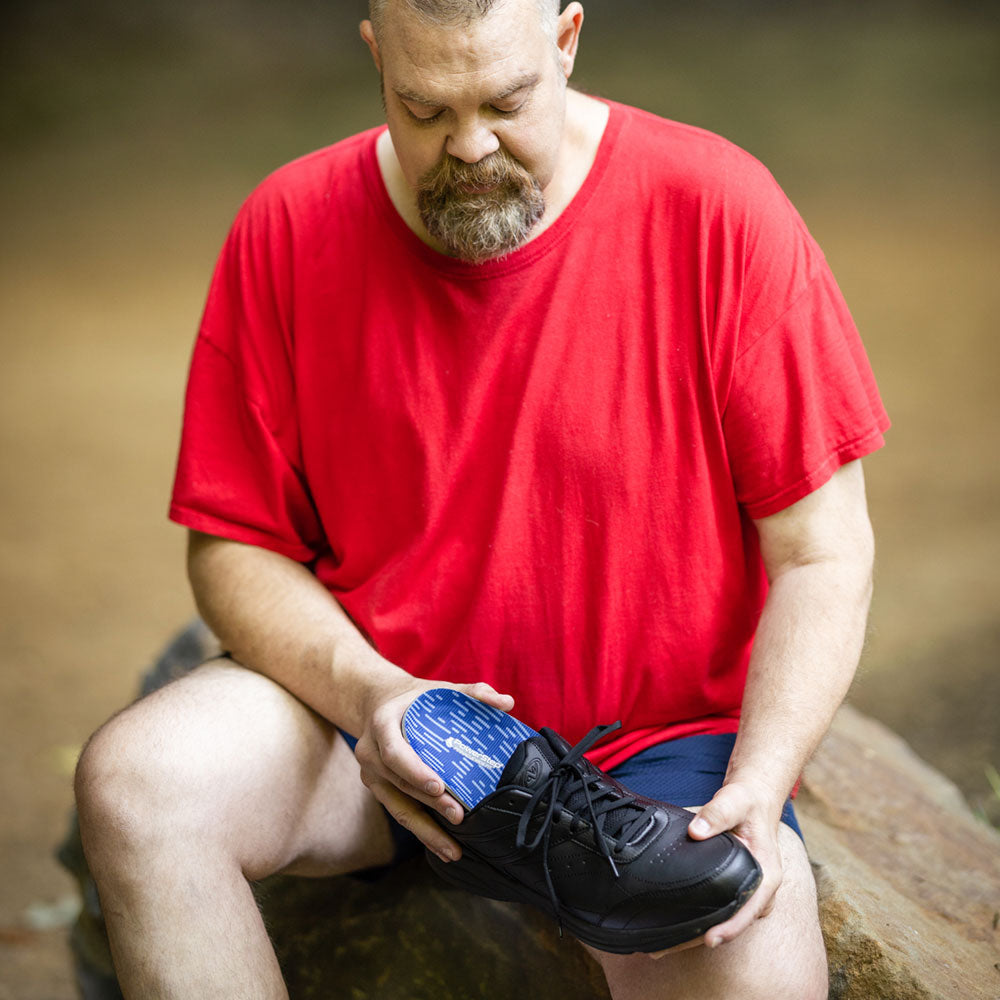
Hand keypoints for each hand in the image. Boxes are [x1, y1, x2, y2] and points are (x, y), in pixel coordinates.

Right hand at [353, 676, 514, 864]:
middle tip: (459, 816)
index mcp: (382, 724)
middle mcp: (370, 752)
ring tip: (453, 850)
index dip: (415, 771)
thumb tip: (507, 703)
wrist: (380, 703)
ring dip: (425, 831)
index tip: (440, 786)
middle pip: (400, 784)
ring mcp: (372, 774)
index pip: (394, 752)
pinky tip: (443, 848)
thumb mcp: (440, 689)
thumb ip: (474, 692)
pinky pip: (399, 813)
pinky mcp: (379, 790)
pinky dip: (421, 832)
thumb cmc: (416, 698)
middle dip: (430, 805)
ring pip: (397, 808)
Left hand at [684, 780, 784, 948]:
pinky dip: (699, 917)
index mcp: (767, 873)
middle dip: (704, 937)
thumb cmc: (747, 800)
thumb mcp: (734, 800)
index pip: (750, 908)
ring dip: (698, 932)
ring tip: (664, 945)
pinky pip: (719, 907)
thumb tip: (696, 831)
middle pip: (734, 921)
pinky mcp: (735, 886)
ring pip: (725, 918)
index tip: (710, 939)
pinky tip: (675, 923)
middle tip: (668, 949)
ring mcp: (748, 889)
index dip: (731, 927)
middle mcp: (760, 887)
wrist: (753, 797)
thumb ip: (716, 813)